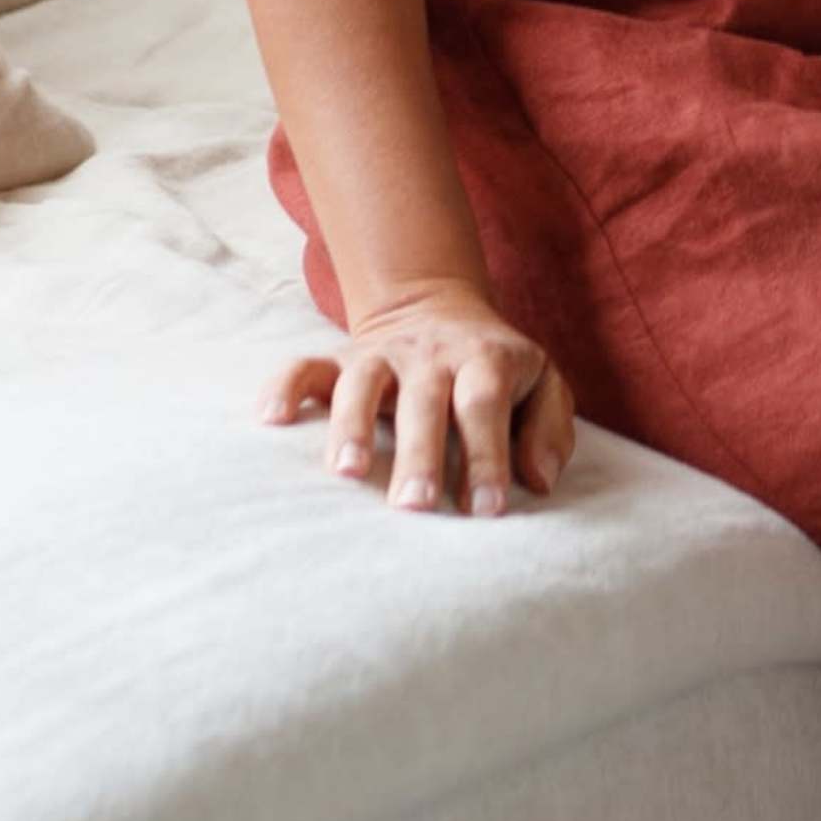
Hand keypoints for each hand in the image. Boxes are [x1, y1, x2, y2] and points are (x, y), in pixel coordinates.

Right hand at [265, 279, 576, 510]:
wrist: (439, 308)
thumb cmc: (499, 372)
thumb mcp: (543, 386)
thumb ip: (550, 430)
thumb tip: (540, 481)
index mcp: (485, 360)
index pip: (484, 406)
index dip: (486, 457)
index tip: (485, 512)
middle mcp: (431, 354)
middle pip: (424, 400)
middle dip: (419, 455)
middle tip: (415, 508)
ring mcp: (382, 354)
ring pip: (362, 382)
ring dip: (351, 425)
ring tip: (344, 474)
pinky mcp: (341, 359)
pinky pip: (306, 367)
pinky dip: (285, 388)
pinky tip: (270, 420)